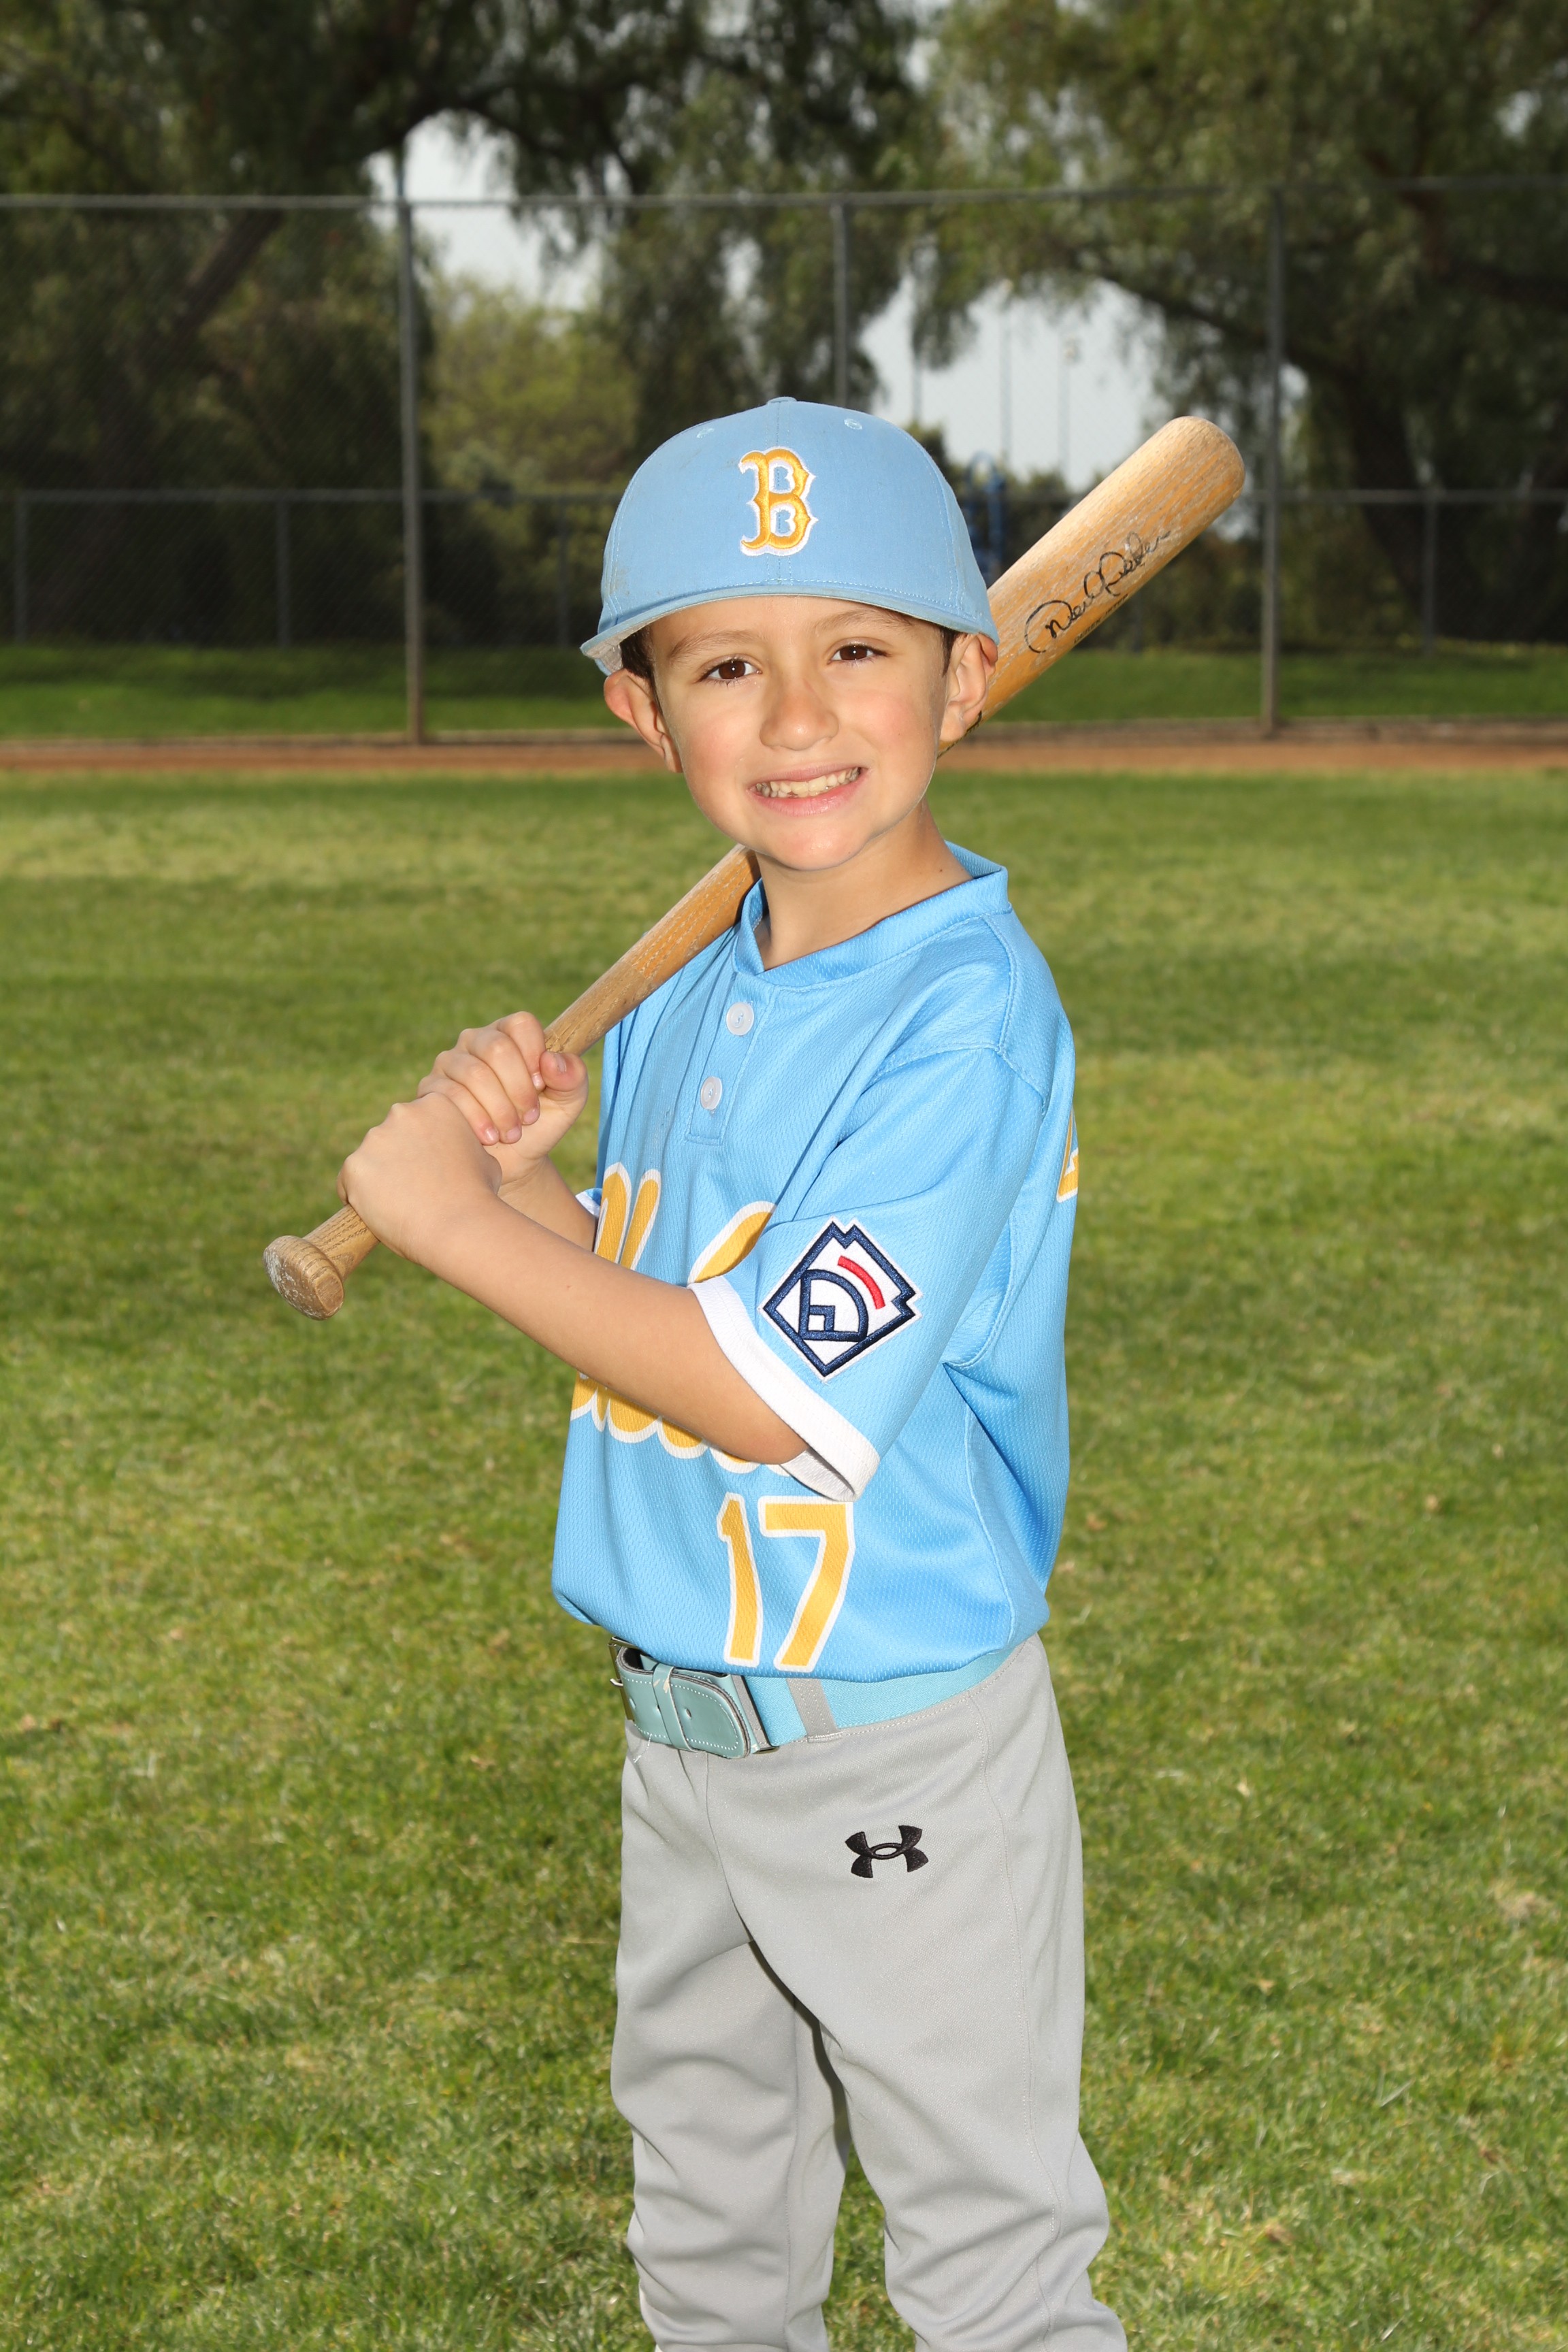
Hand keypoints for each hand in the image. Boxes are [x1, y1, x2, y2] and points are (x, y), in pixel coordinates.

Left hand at [338, 1092, 501, 1268]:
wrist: (460, 1226)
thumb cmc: (479, 1196)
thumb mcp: (483, 1156)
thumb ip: (461, 1145)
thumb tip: (455, 1153)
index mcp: (435, 1104)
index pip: (416, 1122)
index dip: (422, 1148)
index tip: (431, 1170)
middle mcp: (401, 1112)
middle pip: (390, 1138)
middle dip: (397, 1160)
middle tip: (416, 1190)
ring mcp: (375, 1138)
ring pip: (369, 1160)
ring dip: (379, 1178)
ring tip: (402, 1205)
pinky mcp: (354, 1166)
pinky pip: (348, 1183)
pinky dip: (359, 1198)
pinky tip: (382, 1212)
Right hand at [415, 1013, 588, 1189]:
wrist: (512, 1161)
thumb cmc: (540, 1124)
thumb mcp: (568, 1103)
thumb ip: (573, 1078)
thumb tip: (552, 1062)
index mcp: (510, 1034)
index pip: (521, 1024)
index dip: (535, 1055)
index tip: (541, 1086)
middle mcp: (477, 1041)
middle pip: (497, 1047)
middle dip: (518, 1088)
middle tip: (529, 1118)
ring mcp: (450, 1062)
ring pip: (474, 1073)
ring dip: (500, 1109)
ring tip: (513, 1135)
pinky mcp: (431, 1088)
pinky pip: (450, 1096)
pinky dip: (476, 1119)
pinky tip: (490, 1138)